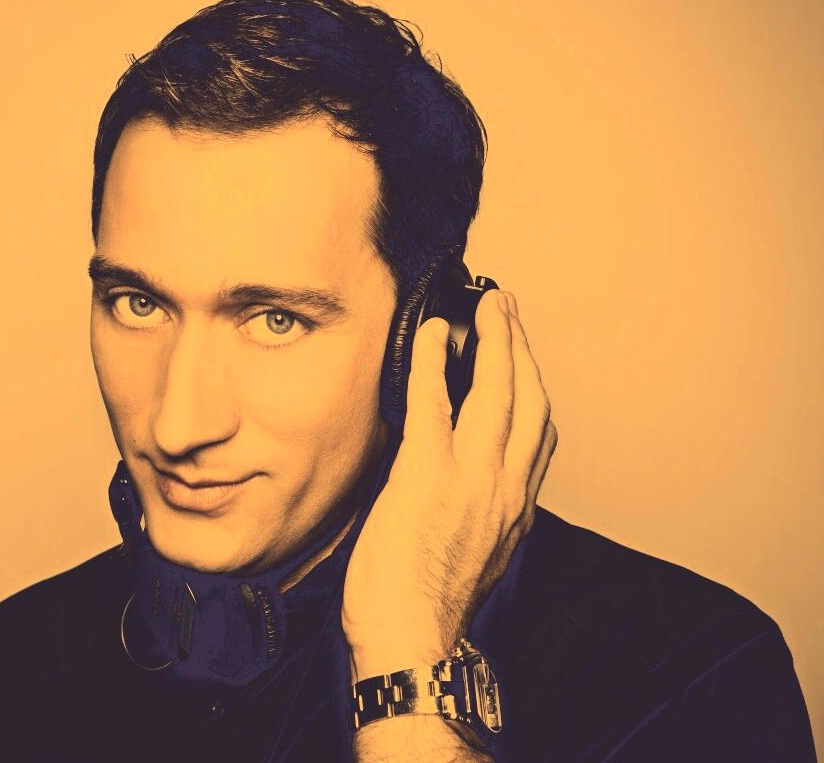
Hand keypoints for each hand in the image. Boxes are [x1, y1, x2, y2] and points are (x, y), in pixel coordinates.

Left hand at [343, 290, 556, 678]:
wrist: (412, 643)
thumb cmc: (428, 611)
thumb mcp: (471, 556)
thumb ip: (475, 513)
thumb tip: (458, 487)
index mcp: (516, 507)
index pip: (539, 434)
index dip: (532, 389)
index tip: (522, 362)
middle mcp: (506, 486)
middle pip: (529, 398)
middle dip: (521, 347)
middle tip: (508, 311)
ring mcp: (472, 476)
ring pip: (497, 390)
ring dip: (494, 339)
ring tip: (487, 308)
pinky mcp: (427, 472)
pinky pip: (434, 400)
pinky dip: (432, 360)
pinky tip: (430, 334)